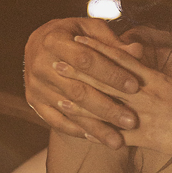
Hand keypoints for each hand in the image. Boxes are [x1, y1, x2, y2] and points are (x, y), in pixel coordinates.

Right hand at [23, 18, 141, 148]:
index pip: (85, 59)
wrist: (40, 45)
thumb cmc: (74, 35)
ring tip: (118, 141)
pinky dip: (78, 131)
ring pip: (69, 110)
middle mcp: (40, 63)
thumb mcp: (91, 31)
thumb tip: (138, 51)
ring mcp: (35, 84)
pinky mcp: (34, 101)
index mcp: (54, 39)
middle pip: (77, 90)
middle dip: (107, 107)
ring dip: (96, 127)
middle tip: (131, 121)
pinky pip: (57, 121)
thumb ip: (112, 42)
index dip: (111, 73)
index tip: (134, 86)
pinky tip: (98, 139)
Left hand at [69, 38, 171, 164]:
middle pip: (106, 78)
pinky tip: (79, 129)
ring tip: (58, 91)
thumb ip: (158, 80)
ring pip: (106, 105)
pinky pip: (117, 134)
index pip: (120, 60)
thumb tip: (143, 71)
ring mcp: (146, 116)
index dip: (97, 49)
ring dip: (80, 99)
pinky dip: (98, 132)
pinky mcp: (148, 138)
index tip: (76, 40)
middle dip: (79, 69)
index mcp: (155, 79)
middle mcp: (147, 94)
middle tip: (54, 58)